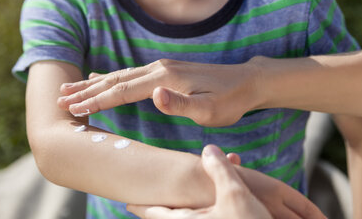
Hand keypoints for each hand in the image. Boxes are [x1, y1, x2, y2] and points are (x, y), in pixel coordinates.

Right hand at [58, 58, 261, 125]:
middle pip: (116, 79)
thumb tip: (153, 94)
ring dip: (96, 83)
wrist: (247, 82)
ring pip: (121, 75)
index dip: (97, 100)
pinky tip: (103, 79)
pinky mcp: (166, 71)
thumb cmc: (230, 100)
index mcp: (165, 79)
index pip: (123, 90)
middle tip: (61, 97)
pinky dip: (112, 78)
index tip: (74, 107)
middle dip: (87, 90)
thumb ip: (180, 102)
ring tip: (74, 88)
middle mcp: (159, 68)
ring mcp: (162, 67)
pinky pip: (131, 73)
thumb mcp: (209, 109)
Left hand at [126, 144, 272, 218]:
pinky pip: (212, 215)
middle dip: (167, 198)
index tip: (126, 201)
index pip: (153, 212)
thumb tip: (208, 149)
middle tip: (150, 196)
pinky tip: (225, 193)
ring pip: (194, 214)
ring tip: (195, 188)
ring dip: (195, 198)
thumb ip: (220, 170)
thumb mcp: (235, 195)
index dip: (139, 205)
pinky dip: (214, 203)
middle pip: (172, 213)